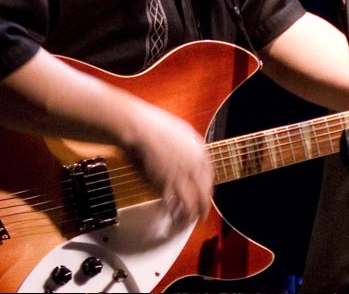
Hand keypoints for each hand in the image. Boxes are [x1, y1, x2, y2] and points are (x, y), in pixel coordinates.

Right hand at [126, 102, 213, 225]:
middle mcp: (193, 166)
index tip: (204, 195)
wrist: (139, 127)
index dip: (207, 189)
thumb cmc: (156, 125)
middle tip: (201, 217)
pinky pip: (172, 205)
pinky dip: (172, 214)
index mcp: (199, 152)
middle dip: (203, 208)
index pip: (209, 177)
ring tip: (186, 224)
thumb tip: (191, 153)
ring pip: (190, 204)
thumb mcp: (182, 131)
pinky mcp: (163, 184)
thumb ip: (189, 146)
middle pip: (204, 194)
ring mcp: (179, 176)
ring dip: (189, 217)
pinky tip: (171, 218)